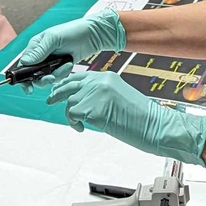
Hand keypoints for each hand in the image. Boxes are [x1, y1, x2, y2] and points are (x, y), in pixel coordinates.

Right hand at [16, 10, 126, 90]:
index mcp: (35, 46)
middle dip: (43, 79)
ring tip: (66, 65)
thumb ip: (39, 51)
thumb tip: (24, 62)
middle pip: (34, 75)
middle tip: (51, 78)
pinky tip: (69, 64)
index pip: (23, 65)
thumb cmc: (72, 31)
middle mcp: (41, 56)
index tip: (28, 87)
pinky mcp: (60, 67)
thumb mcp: (53, 39)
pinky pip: (57, 77)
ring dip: (56, 75)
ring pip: (46, 78)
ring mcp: (51, 62)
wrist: (93, 35)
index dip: (23, 77)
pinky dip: (63, 73)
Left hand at [46, 72, 205, 164]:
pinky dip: (74, 123)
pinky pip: (73, 115)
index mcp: (107, 76)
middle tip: (50, 101)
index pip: (79, 76)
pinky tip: (82, 129)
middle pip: (69, 85)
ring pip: (70, 102)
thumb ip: (101, 94)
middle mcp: (99, 81)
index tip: (58, 90)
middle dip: (57, 94)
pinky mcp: (93, 109)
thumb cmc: (141, 117)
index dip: (66, 84)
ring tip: (80, 125)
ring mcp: (95, 94)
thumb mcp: (119, 97)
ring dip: (71, 115)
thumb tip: (83, 101)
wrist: (155, 126)